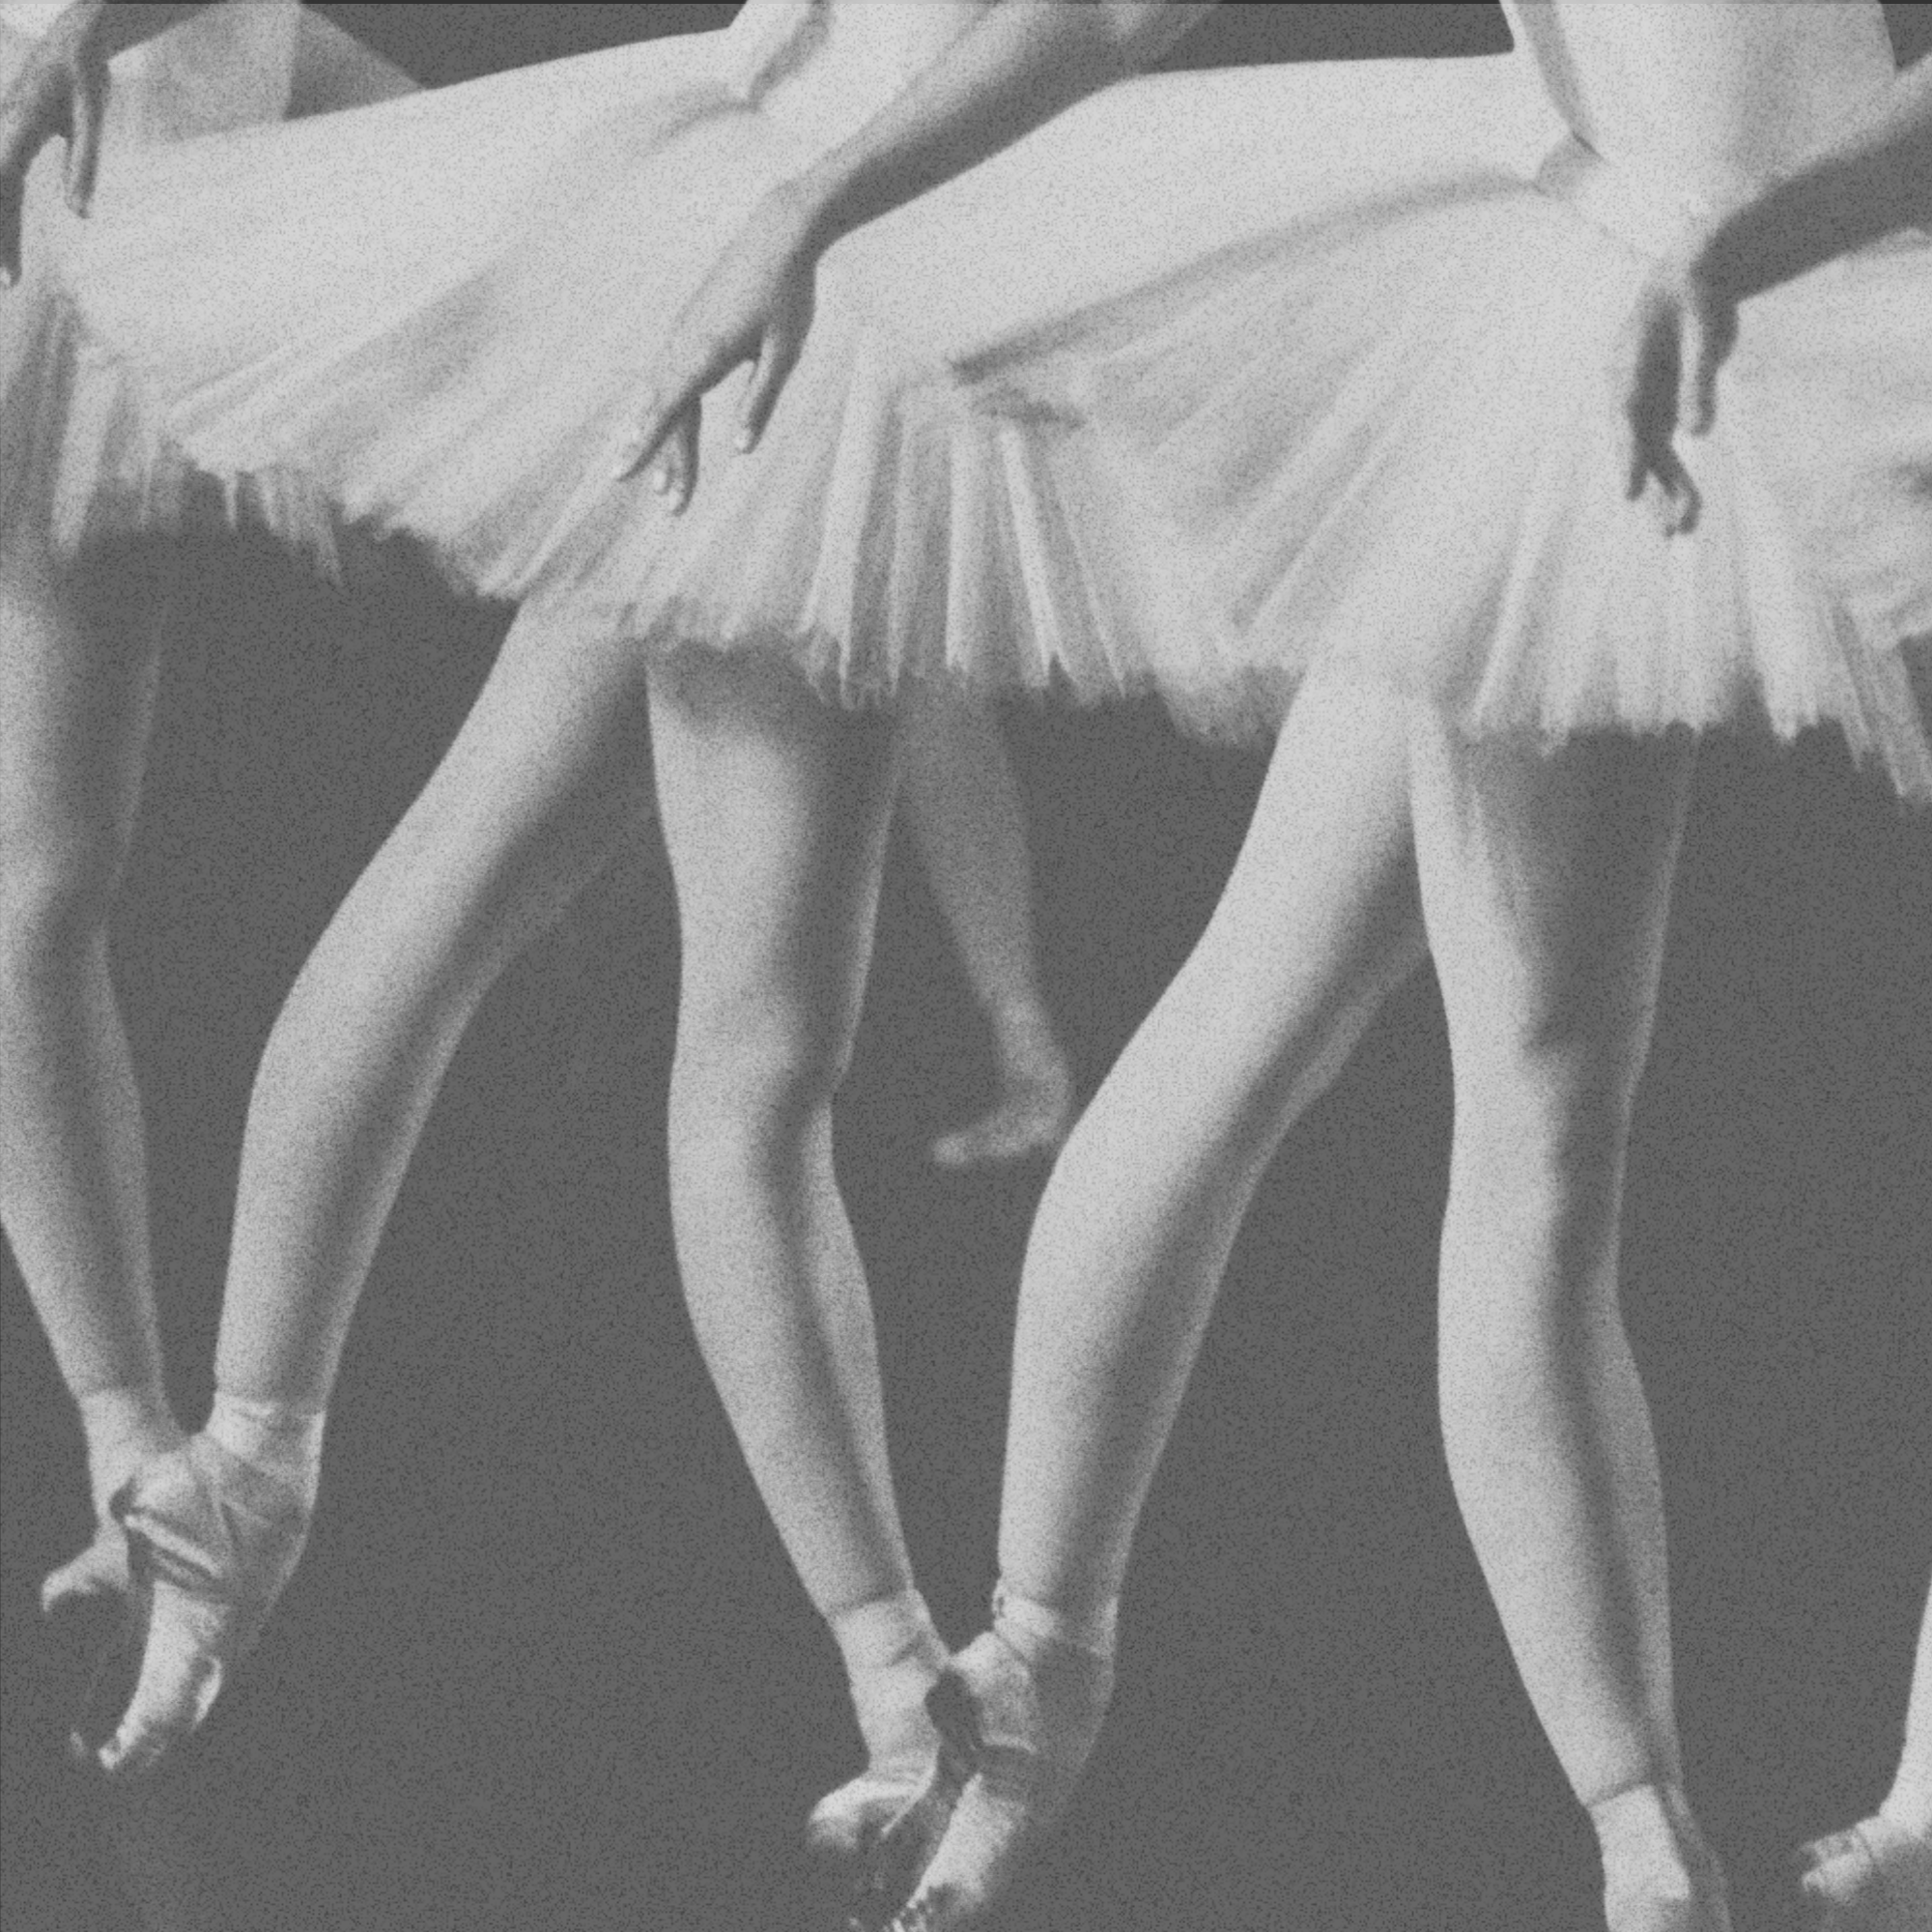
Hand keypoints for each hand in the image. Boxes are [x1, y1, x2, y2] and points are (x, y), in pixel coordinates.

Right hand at [0, 5, 108, 285]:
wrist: (73, 40)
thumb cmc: (86, 76)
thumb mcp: (93, 117)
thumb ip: (85, 164)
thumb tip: (82, 216)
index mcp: (19, 127)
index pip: (4, 189)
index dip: (3, 233)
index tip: (10, 275)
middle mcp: (1, 128)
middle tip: (9, 285)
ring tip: (8, 266)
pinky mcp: (5, 132)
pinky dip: (1, 206)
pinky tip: (6, 232)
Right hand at [610, 185, 820, 513]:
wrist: (778, 234)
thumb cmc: (789, 295)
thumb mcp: (783, 354)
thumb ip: (760, 402)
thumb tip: (740, 451)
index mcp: (706, 352)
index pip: (668, 411)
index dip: (645, 447)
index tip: (623, 476)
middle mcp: (685, 344)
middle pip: (666, 413)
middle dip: (664, 461)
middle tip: (670, 506)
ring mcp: (683, 334)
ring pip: (664, 397)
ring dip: (664, 441)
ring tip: (664, 484)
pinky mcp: (689, 329)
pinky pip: (670, 378)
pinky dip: (666, 411)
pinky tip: (664, 432)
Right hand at [1609, 246, 1738, 537]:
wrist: (1692, 278)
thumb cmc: (1696, 297)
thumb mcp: (1703, 332)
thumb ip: (1699, 382)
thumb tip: (1700, 434)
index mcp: (1626, 372)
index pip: (1627, 423)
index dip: (1627, 459)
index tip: (1627, 494)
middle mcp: (1628, 396)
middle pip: (1639, 450)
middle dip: (1655, 491)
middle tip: (1674, 531)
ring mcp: (1643, 406)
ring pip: (1652, 457)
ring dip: (1667, 493)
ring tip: (1684, 531)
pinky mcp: (1662, 410)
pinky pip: (1665, 452)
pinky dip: (1674, 480)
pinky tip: (1685, 508)